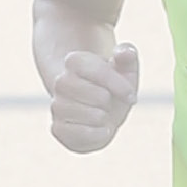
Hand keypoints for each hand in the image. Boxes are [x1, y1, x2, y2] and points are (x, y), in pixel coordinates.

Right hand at [39, 26, 141, 152]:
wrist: (99, 115)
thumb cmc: (114, 90)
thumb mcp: (126, 70)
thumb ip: (128, 56)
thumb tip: (123, 52)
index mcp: (75, 61)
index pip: (99, 70)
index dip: (119, 85)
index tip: (130, 94)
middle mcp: (61, 82)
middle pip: (100, 96)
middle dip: (111, 102)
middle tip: (106, 102)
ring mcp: (56, 106)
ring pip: (93, 116)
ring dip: (104, 118)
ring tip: (100, 114)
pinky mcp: (57, 128)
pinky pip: (84, 134)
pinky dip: (98, 134)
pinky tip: (96, 128)